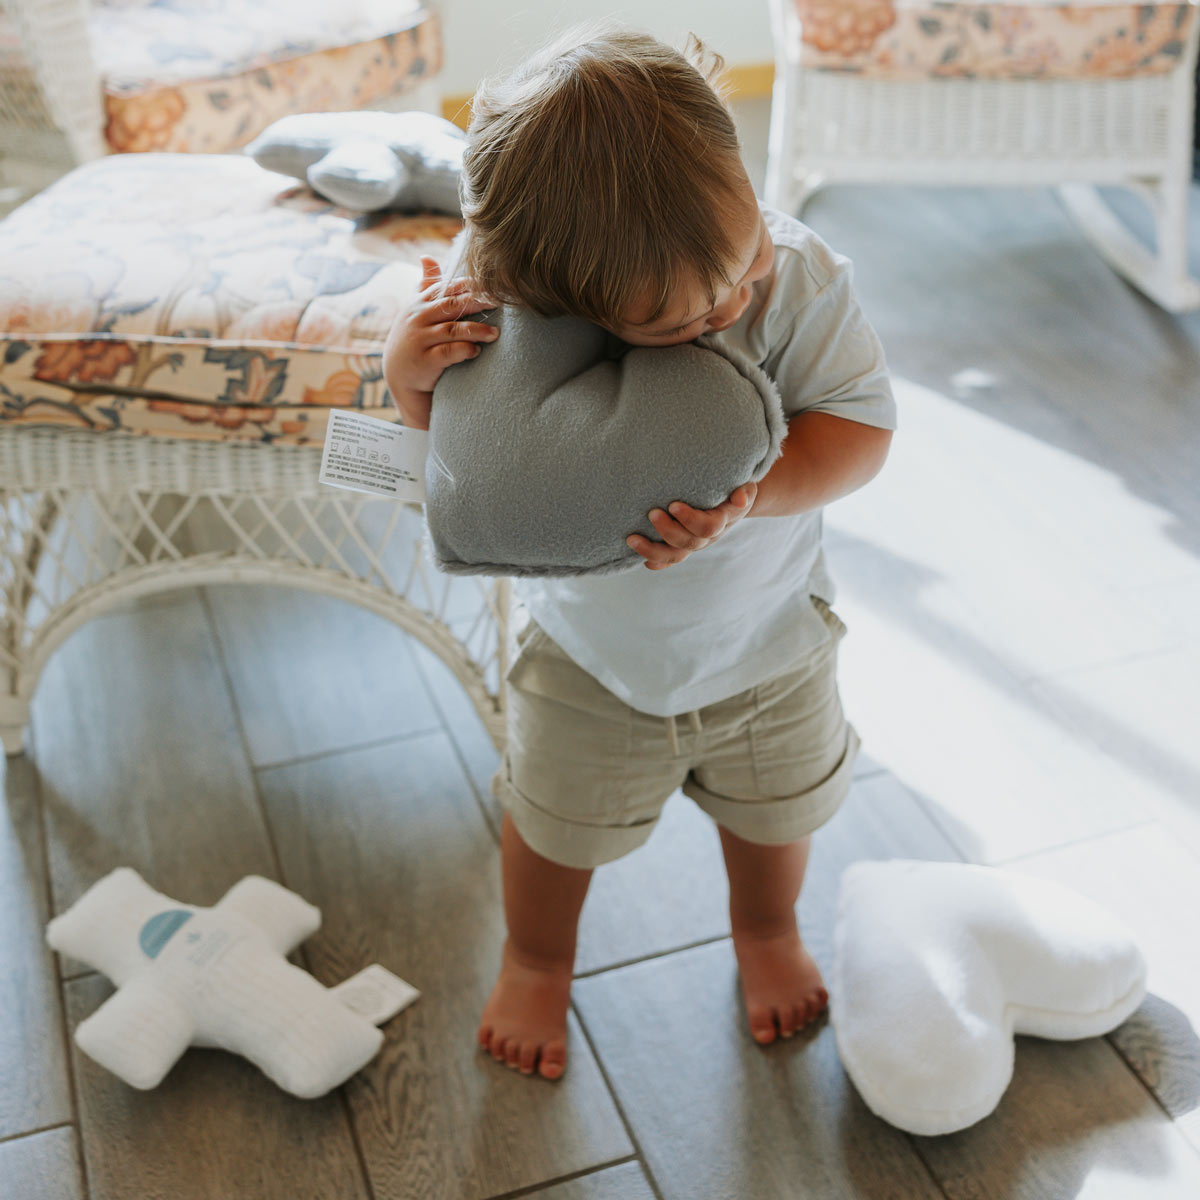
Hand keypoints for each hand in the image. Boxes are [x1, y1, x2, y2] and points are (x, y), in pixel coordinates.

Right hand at [383, 256, 497, 425]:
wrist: (398, 373)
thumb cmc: (414, 337)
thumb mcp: (414, 309)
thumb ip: (425, 285)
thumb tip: (426, 256)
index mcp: (419, 302)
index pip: (447, 287)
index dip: (470, 285)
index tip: (492, 285)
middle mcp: (418, 317)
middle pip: (452, 305)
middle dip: (477, 302)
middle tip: (499, 303)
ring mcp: (420, 339)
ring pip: (452, 329)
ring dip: (476, 330)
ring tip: (495, 333)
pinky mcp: (425, 360)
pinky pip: (448, 352)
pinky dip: (464, 350)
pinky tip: (476, 350)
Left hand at [626, 482, 757, 569]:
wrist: (733, 498)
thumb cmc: (734, 484)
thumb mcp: (743, 484)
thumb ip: (744, 490)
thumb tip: (741, 498)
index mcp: (723, 520)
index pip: (708, 526)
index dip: (690, 519)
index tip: (673, 505)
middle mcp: (709, 536)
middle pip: (690, 542)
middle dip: (668, 530)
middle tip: (651, 513)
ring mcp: (695, 543)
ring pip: (676, 554)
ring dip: (653, 549)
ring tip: (632, 539)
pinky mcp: (684, 546)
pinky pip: (670, 560)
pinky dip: (657, 562)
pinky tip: (642, 560)